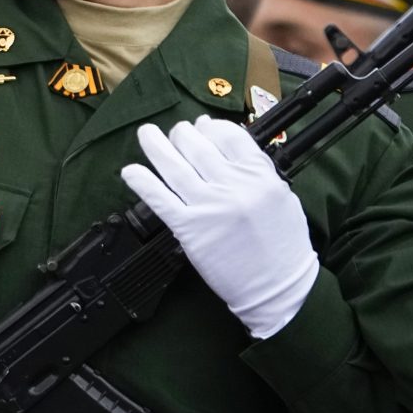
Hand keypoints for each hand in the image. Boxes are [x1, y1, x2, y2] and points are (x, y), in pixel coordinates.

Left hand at [121, 117, 317, 339]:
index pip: (229, 135)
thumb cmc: (282, 243)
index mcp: (260, 175)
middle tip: (176, 133)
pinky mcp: (190, 228)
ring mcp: (209, 206)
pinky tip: (131, 172)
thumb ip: (254, 167)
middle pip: (198, 146)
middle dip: (182, 134)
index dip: (211, 127)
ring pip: (174, 166)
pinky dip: (142, 182)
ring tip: (146, 134)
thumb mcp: (280, 196)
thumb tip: (220, 137)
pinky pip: (160, 198)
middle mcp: (234, 186)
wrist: (278, 286)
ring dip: (155, 145)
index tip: (202, 126)